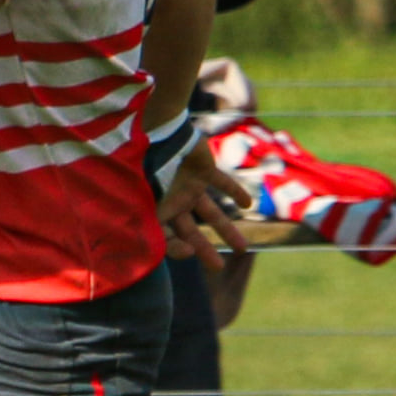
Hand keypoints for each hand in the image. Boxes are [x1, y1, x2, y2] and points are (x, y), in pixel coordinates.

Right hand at [156, 136, 251, 270]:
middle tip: (219, 267)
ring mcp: (188, 186)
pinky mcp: (203, 169)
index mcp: (155, 210)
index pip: (166, 238)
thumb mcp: (147, 198)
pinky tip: (249, 204)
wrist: (157, 127)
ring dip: (226, 230)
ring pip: (210, 213)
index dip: (176, 249)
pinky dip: (236, 192)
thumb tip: (180, 252)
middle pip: (190, 232)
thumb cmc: (146, 163)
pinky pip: (222, 183)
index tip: (189, 251)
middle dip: (204, 250)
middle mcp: (172, 201)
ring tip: (242, 249)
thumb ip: (158, 227)